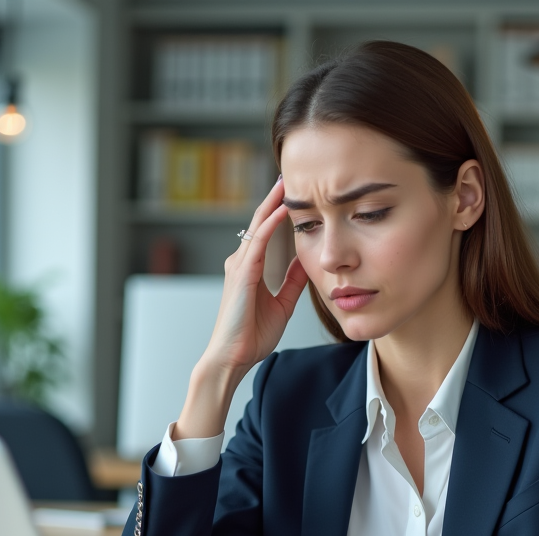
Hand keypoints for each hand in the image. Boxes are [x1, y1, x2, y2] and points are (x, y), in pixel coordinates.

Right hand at [176, 176, 309, 439]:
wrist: (232, 357)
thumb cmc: (252, 336)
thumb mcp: (282, 304)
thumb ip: (292, 282)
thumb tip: (305, 263)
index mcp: (250, 268)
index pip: (267, 232)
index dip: (281, 211)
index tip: (297, 193)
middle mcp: (241, 262)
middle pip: (260, 221)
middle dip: (276, 198)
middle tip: (292, 174)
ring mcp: (239, 265)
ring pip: (258, 225)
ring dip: (273, 203)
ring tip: (287, 181)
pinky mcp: (241, 273)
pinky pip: (257, 242)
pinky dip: (271, 224)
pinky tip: (283, 209)